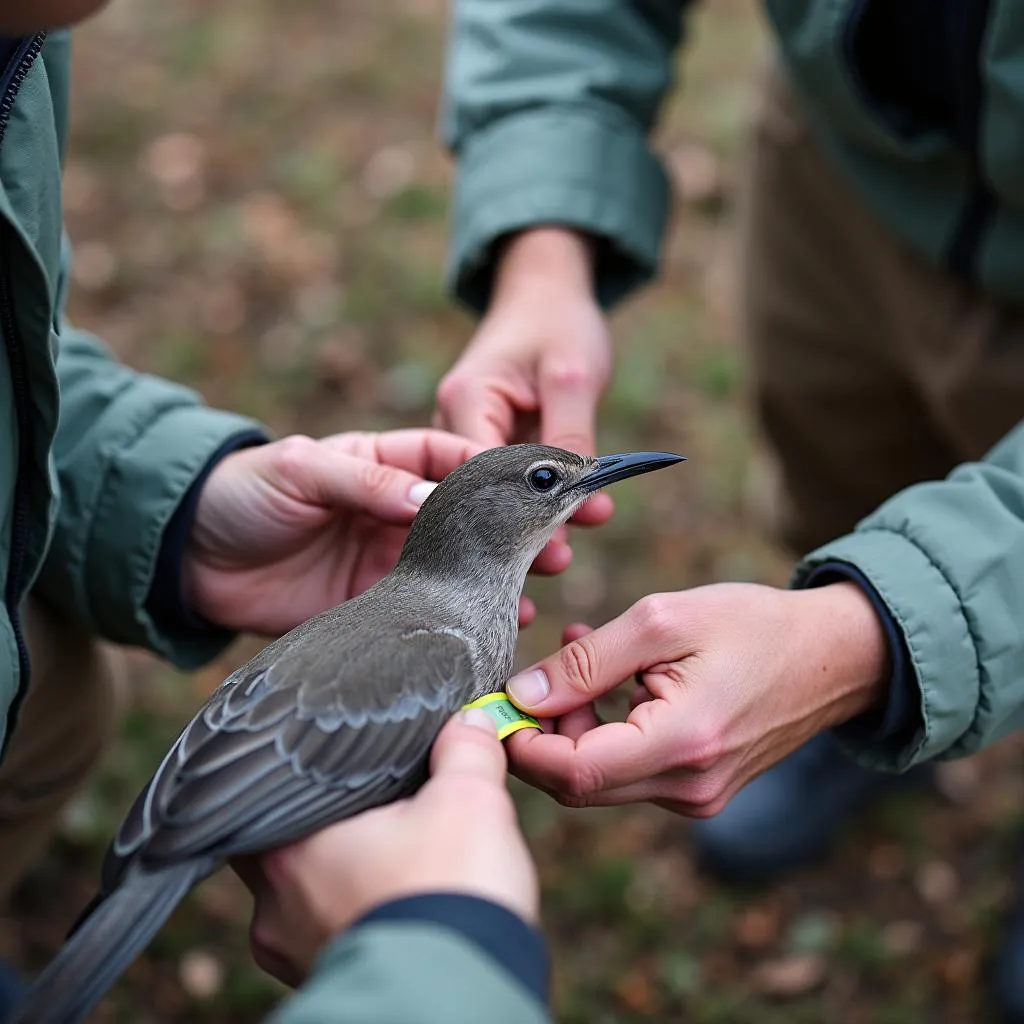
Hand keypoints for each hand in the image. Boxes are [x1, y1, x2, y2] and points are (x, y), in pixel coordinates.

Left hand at [183, 429, 532, 635]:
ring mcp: (396, 556)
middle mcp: (401, 507)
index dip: (507, 464)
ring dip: (515, 565)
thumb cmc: (241, 493)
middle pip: (481, 510)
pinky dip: (481, 607)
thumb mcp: (297, 471)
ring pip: (473, 559)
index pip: (459, 456)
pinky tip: (514, 612)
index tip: (550, 475)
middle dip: (529, 518)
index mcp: (386, 462)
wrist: (193, 559)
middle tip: (568, 534)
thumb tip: (425, 499)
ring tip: (550, 574)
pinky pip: (444, 604)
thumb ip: (359, 481)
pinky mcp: (385, 601)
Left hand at [236, 712, 537, 986]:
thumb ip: (464, 749)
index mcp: (286, 846)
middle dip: (324, 824)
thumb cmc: (450, 892)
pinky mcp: (325, 983)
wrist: (460, 999)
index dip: (298, 767)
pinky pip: (328, 934)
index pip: (264, 789)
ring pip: (303, 894)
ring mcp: (294, 952)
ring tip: (390, 857)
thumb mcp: (468, 799)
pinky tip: (393, 901)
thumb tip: (470, 720)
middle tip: (369, 807)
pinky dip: (353, 914)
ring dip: (339, 874)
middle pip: (281, 842)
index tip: (326, 754)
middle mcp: (273, 904)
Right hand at [434, 228, 614, 540]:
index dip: (509, 514)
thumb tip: (579, 497)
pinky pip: (505, 487)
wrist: (546, 292)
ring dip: (526, 526)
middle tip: (559, 563)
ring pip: (491, 497)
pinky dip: (531, 509)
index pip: (473, 472)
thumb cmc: (557, 321)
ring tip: (562, 561)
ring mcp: (467, 438)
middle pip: (476, 494)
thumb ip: (572, 435)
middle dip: (515, 531)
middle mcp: (454, 425)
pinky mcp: (488, 447)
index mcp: (465, 402)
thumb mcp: (571, 375)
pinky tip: (559, 536)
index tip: (548, 546)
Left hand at [502, 582, 890, 815]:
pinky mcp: (698, 789)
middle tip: (530, 673)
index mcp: (682, 743)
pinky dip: (604, 729)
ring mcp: (695, 796)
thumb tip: (523, 693)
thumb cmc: (755, 625)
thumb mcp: (665, 620)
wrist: (834, 656)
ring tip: (579, 652)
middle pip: (578, 783)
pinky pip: (630, 769)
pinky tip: (610, 677)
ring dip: (573, 724)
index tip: (491, 706)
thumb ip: (589, 661)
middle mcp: (687, 787)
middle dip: (540, 732)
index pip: (572, 772)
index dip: (520, 743)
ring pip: (600, 777)